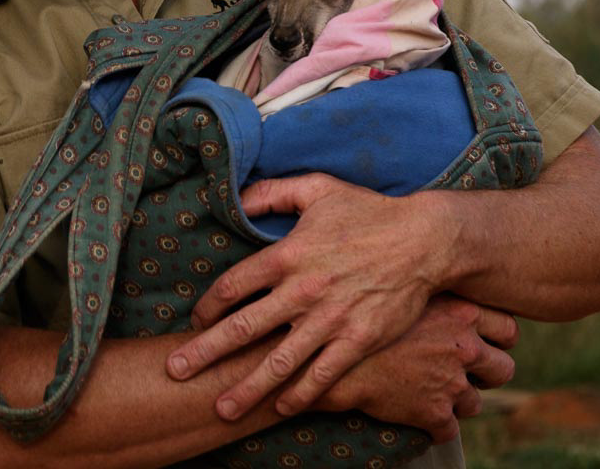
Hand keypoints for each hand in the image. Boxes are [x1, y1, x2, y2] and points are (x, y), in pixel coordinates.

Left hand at [166, 173, 455, 419]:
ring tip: (222, 410)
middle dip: (205, 353)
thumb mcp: (318, 189)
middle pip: (243, 328)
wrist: (424, 240)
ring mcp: (330, 319)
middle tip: (176, 372)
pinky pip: (322, 374)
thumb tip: (238, 198)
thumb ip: (274, 192)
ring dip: (247, 388)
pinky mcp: (358, 340)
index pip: (232, 286)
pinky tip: (281, 408)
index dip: (207, 307)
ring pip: (279, 362)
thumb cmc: (369, 212)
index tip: (197, 321)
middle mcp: (302, 290)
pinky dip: (300, 394)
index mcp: (287, 255)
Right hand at [315, 295, 518, 442]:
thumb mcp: (399, 284)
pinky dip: (433, 426)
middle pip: (503, 369)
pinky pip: (447, 430)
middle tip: (467, 371)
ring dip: (456, 400)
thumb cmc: (359, 309)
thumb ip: (426, 281)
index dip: (499, 338)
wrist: (329, 350)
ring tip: (431, 390)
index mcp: (461, 313)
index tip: (486, 340)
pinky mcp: (434, 413)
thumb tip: (435, 262)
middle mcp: (464, 347)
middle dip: (488, 374)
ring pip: (474, 403)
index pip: (508, 327)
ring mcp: (451, 382)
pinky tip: (416, 415)